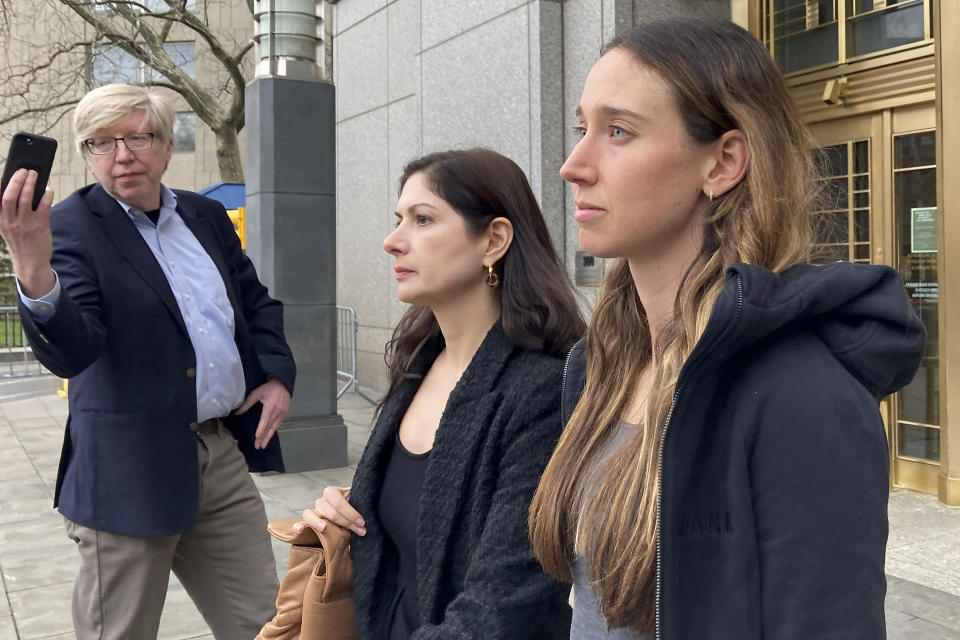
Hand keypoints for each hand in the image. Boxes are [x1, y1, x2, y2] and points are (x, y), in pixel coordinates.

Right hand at [0, 169, 54, 297]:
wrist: (30, 262)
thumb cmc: (19, 241)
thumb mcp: (6, 227)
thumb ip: (7, 211)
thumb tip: (16, 189)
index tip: (1, 175)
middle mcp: (9, 221)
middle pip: (9, 196)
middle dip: (16, 180)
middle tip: (23, 170)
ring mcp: (24, 224)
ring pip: (26, 199)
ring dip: (31, 184)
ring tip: (34, 175)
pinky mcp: (39, 226)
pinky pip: (44, 206)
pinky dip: (46, 195)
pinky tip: (48, 190)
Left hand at [236, 378, 290, 448]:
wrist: (283, 383)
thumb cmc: (268, 388)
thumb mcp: (256, 394)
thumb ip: (247, 404)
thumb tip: (237, 413)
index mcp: (270, 407)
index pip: (265, 421)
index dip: (261, 429)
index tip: (257, 437)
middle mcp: (277, 412)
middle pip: (269, 427)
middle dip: (263, 437)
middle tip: (258, 447)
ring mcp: (282, 413)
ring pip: (274, 427)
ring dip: (268, 437)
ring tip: (263, 445)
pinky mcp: (284, 414)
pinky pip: (278, 425)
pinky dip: (273, 431)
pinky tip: (269, 436)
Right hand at [295, 486, 365, 536]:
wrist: (348, 516)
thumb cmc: (353, 509)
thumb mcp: (357, 503)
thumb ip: (361, 503)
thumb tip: (369, 512)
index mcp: (332, 492)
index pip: (338, 501)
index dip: (350, 513)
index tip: (362, 522)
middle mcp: (322, 500)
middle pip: (328, 509)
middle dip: (345, 521)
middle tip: (360, 530)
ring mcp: (314, 511)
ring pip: (310, 513)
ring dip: (317, 521)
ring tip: (324, 528)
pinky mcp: (309, 522)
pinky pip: (300, 523)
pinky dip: (298, 526)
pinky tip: (300, 531)